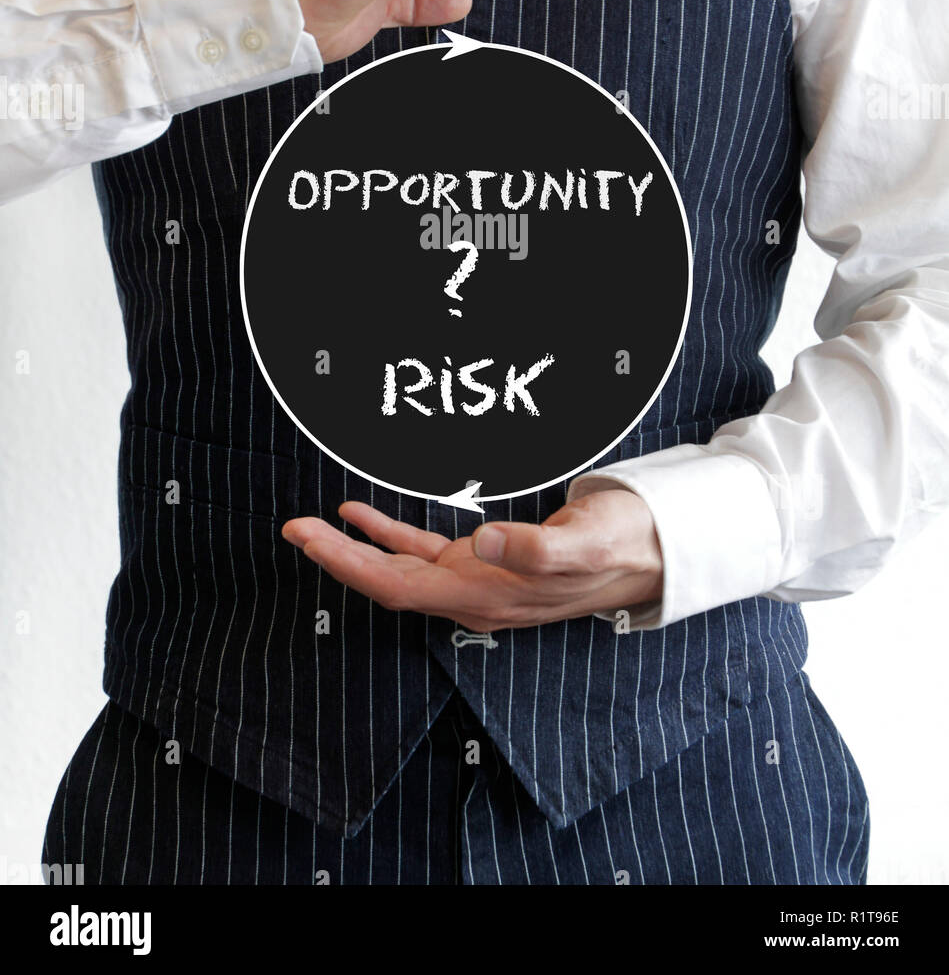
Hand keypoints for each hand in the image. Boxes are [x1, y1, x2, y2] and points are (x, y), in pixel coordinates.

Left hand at [281, 488, 661, 631]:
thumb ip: (537, 546)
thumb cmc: (621, 543)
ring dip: (353, 548)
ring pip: (397, 569)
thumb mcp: (585, 539)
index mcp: (487, 596)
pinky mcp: (484, 560)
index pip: (397, 587)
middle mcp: (472, 595)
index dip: (347, 565)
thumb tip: (484, 540)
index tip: (308, 539)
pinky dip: (387, 535)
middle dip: (335, 557)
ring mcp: (476, 579)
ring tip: (312, 524)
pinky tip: (362, 516)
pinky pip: (422, 552)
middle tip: (291, 526)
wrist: (651, 550)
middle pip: (385, 582)